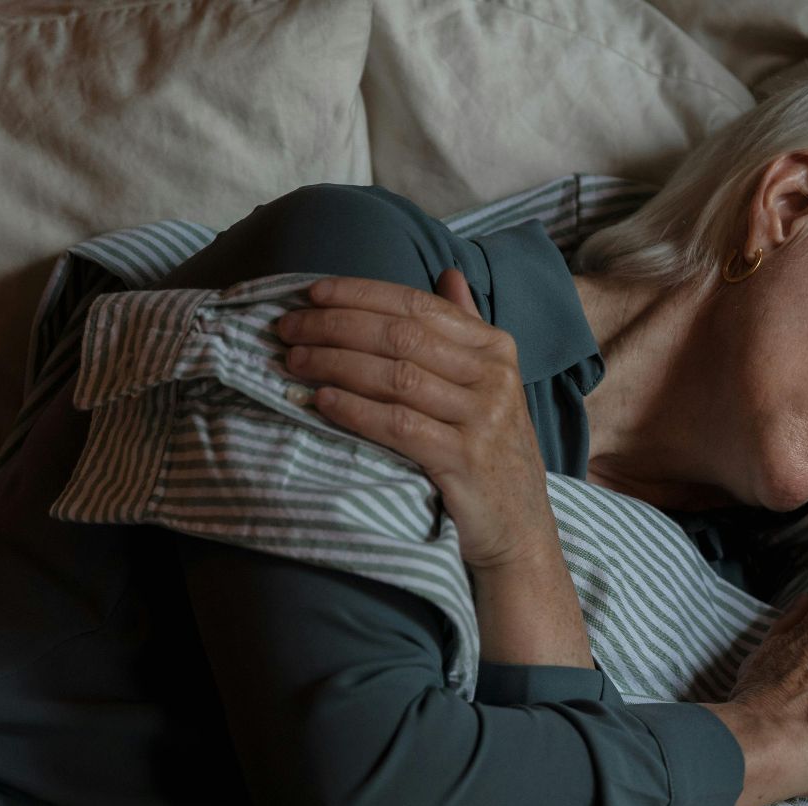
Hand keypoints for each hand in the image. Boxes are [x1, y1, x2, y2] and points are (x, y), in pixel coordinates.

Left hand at [275, 271, 557, 569]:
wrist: (519, 529)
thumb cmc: (491, 453)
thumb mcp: (489, 385)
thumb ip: (465, 330)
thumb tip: (448, 274)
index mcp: (495, 347)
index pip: (417, 305)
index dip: (360, 294)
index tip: (312, 294)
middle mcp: (494, 376)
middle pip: (400, 336)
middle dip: (335, 326)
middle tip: (288, 328)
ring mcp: (482, 418)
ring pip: (395, 376)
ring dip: (335, 363)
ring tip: (294, 360)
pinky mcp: (465, 460)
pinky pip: (397, 425)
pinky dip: (354, 409)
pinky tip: (321, 400)